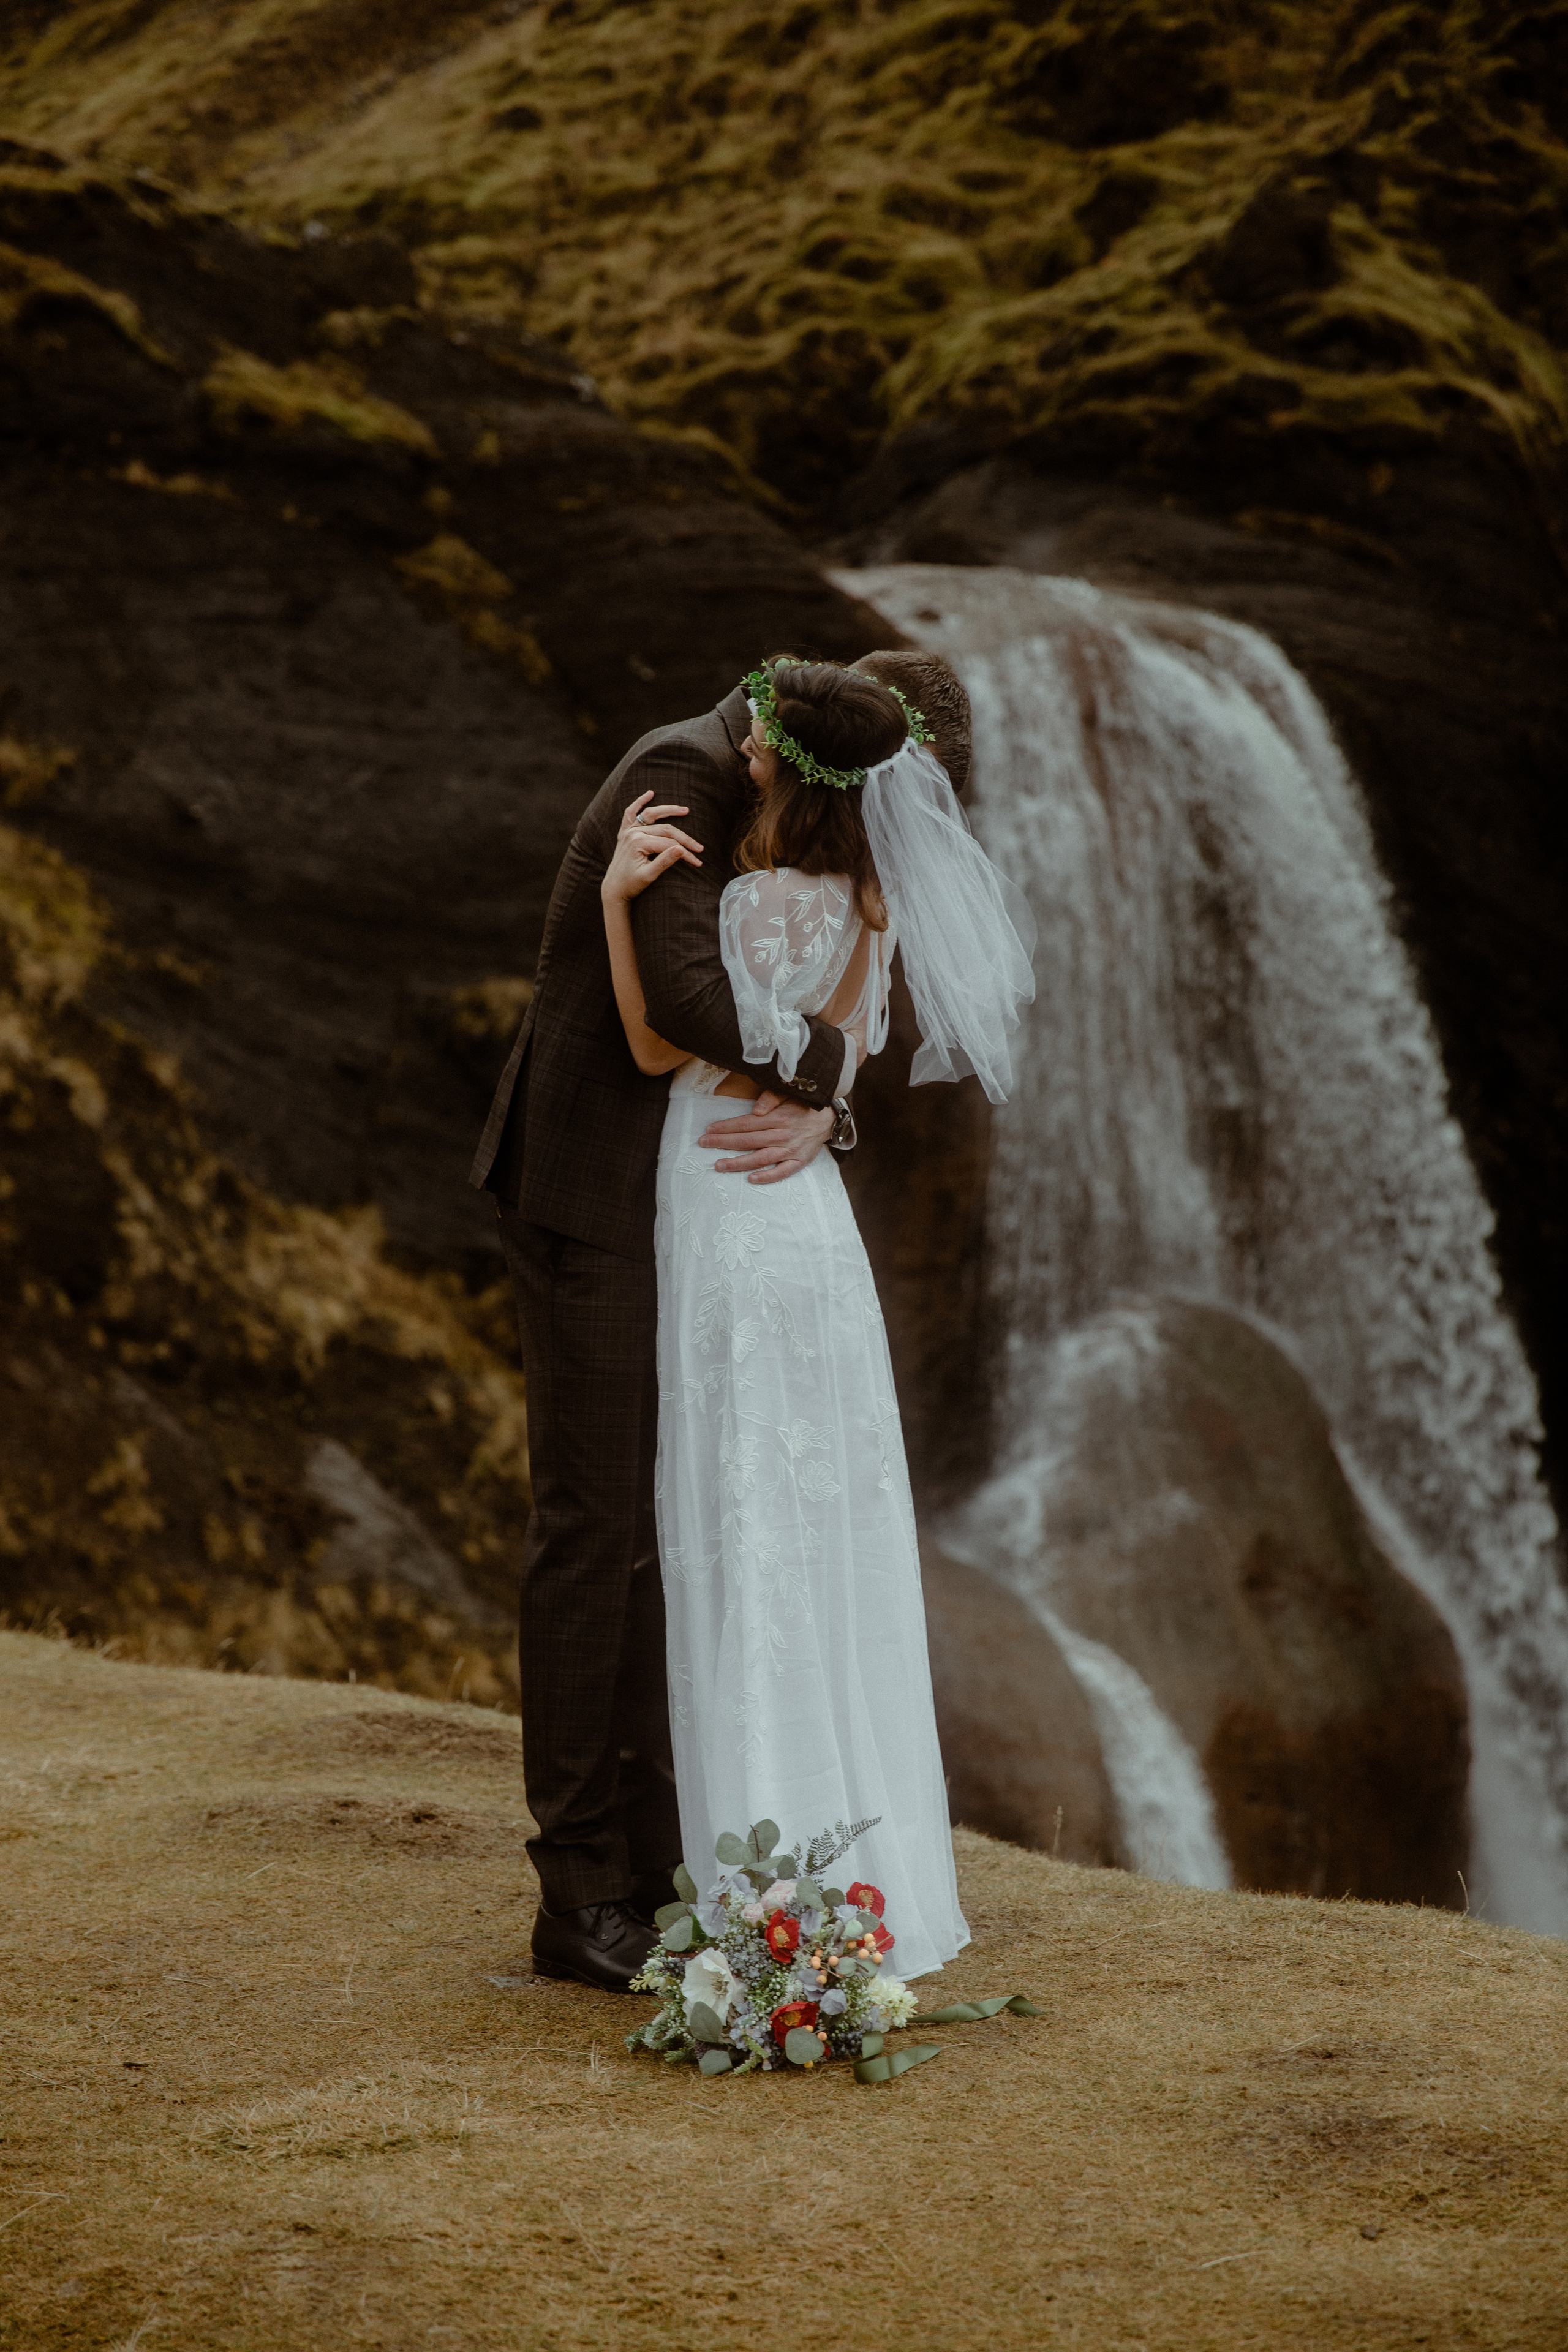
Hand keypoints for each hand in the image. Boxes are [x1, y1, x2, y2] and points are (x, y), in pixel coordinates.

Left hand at [601, 792, 703, 903]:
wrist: (614, 889)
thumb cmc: (631, 885)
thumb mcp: (649, 876)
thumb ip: (664, 862)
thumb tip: (681, 850)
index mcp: (637, 842)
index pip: (668, 844)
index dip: (685, 852)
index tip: (698, 862)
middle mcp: (633, 833)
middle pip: (665, 830)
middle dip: (684, 839)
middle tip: (700, 848)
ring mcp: (629, 831)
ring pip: (652, 816)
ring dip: (669, 811)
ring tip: (685, 810)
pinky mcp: (626, 833)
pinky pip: (631, 813)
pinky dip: (639, 802)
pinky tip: (649, 794)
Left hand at [699, 1090, 834, 1184]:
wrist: (829, 1118)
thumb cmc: (804, 1105)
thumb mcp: (789, 1094)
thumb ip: (772, 1097)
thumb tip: (755, 1109)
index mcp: (779, 1117)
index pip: (747, 1124)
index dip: (727, 1127)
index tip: (709, 1130)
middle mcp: (783, 1135)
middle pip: (749, 1141)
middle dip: (724, 1143)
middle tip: (704, 1144)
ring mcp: (791, 1150)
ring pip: (761, 1159)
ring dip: (738, 1163)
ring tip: (719, 1165)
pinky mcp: (799, 1162)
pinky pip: (782, 1173)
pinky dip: (768, 1177)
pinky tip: (751, 1179)